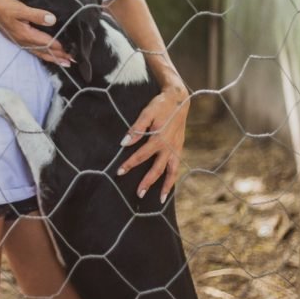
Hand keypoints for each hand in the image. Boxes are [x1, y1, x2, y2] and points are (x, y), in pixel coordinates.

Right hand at [0, 0, 73, 66]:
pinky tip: (44, 53)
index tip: (73, 54)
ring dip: (52, 57)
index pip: (48, 44)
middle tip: (72, 62)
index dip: (61, 49)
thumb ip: (36, 15)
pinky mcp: (17, 38)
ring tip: (62, 62)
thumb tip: (53, 20)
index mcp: (27, 35)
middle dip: (58, 57)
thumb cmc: (3, 6)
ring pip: (39, 52)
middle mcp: (24, 41)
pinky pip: (33, 50)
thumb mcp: (20, 8)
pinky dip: (42, 53)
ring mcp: (20, 41)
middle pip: (45, 52)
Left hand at [116, 85, 188, 201]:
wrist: (179, 99)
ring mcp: (176, 148)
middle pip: (157, 169)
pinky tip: (168, 184)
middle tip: (138, 194)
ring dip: (166, 186)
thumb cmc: (160, 105)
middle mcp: (169, 147)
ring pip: (171, 172)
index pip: (141, 156)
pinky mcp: (180, 147)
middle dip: (147, 182)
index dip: (129, 164)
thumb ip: (136, 129)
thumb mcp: (147, 112)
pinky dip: (172, 177)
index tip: (119, 172)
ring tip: (161, 199)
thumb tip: (124, 143)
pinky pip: (176, 166)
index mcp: (159, 139)